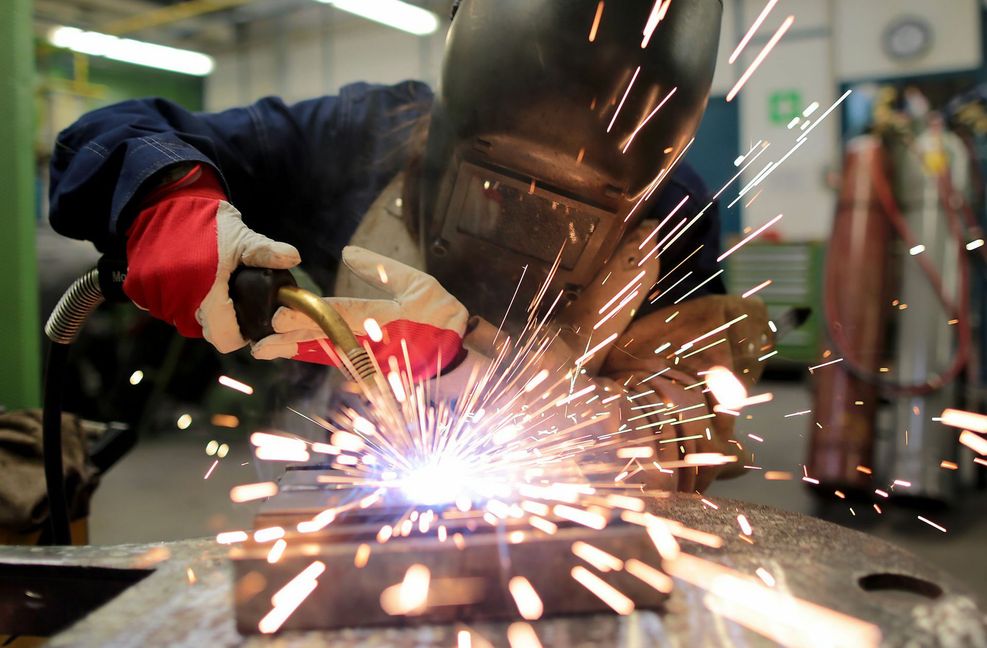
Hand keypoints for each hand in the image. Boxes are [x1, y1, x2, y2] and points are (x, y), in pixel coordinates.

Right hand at [124, 164, 299, 352]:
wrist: (164, 201)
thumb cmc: (208, 221)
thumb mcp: (242, 237)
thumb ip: (266, 253)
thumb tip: (294, 258)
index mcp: (205, 292)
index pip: (225, 338)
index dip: (239, 334)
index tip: (246, 319)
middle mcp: (176, 300)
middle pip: (205, 330)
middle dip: (218, 318)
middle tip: (226, 294)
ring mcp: (154, 296)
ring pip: (182, 319)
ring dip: (194, 307)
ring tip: (205, 281)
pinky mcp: (137, 289)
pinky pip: (160, 306)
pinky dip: (172, 298)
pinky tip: (184, 277)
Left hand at [251, 246, 468, 381]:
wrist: (459, 355)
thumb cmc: (440, 315)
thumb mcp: (418, 283)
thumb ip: (381, 268)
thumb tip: (347, 252)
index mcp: (386, 317)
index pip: (340, 315)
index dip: (309, 316)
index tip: (281, 314)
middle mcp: (375, 343)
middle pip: (326, 340)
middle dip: (294, 340)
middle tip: (264, 340)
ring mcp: (373, 360)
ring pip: (326, 355)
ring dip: (297, 352)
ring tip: (267, 349)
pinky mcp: (373, 369)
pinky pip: (337, 362)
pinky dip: (314, 356)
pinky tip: (291, 352)